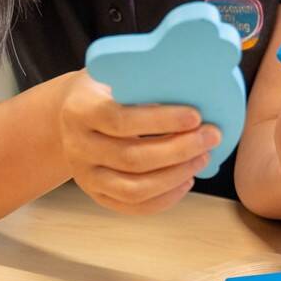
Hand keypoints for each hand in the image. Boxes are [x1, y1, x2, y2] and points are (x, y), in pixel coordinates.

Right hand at [58, 71, 218, 215]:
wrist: (68, 115)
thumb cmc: (104, 90)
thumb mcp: (114, 75)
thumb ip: (141, 82)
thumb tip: (192, 86)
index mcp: (80, 111)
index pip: (121, 120)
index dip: (161, 121)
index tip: (196, 116)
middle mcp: (78, 147)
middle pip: (131, 158)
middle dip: (179, 150)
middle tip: (211, 136)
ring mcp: (85, 175)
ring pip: (134, 188)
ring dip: (175, 176)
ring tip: (203, 157)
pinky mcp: (96, 194)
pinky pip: (133, 206)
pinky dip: (165, 198)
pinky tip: (187, 180)